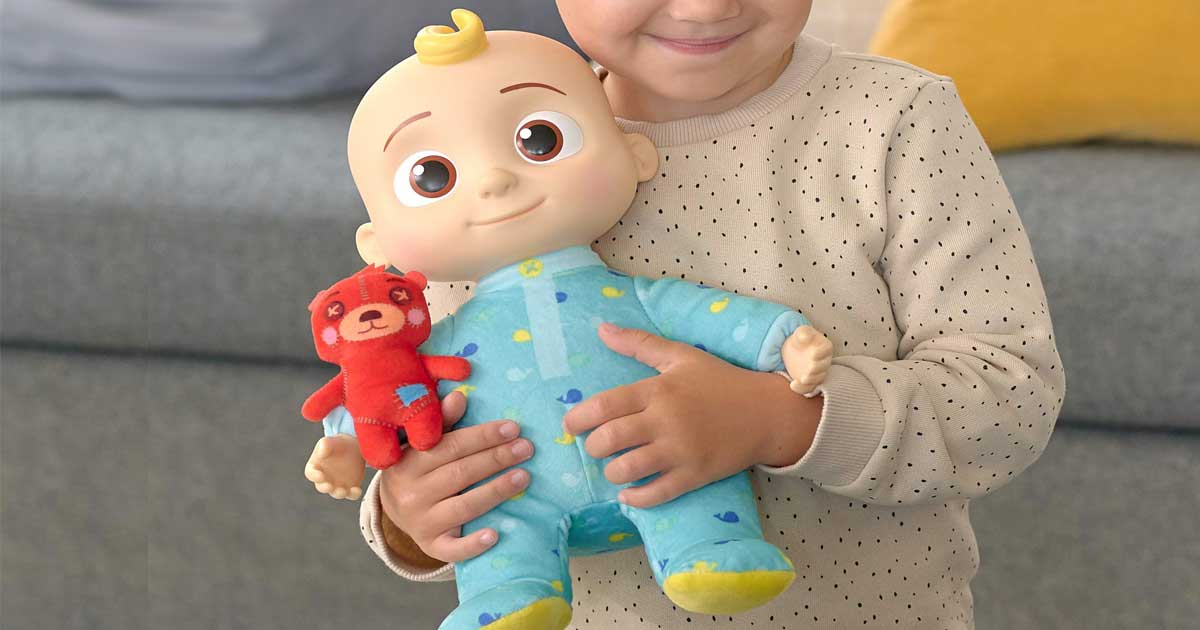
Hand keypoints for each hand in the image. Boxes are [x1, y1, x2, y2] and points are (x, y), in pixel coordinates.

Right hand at [305, 434, 366, 499]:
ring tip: (343, 490)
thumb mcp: (332, 441)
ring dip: (339, 493)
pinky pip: (351, 494)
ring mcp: (337, 484)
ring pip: (336, 493)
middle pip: (321, 487)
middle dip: (325, 488)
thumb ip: (325, 445)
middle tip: (329, 486)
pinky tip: (357, 490)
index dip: (314, 476)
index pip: (311, 473)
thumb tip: (321, 454)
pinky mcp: (350, 487)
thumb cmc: (338, 444)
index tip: (320, 475)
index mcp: (316, 467)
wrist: (355, 447)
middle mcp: (325, 479)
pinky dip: (353, 494)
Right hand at [378, 392, 532, 562]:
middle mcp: (410, 493)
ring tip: (524, 477)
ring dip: (496, 491)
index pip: (450, 447)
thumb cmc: (417, 467)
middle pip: (460, 474)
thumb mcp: (421, 443)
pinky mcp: (431, 546)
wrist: (395, 509)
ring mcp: (420, 523)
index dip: (483, 436)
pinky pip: (452, 549)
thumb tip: (460, 397)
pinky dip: (473, 544)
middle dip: (496, 459)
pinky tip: (495, 535)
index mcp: (407, 463)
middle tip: (526, 449)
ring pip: (463, 506)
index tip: (513, 428)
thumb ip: (441, 422)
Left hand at [562, 323, 822, 508]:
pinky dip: (635, 498)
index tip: (570, 424)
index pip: (605, 405)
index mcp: (659, 390)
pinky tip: (628, 494)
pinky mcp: (694, 475)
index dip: (579, 417)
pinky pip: (656, 494)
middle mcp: (666, 421)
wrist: (766, 413)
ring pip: (628, 469)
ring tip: (614, 467)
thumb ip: (639, 343)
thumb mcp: (681, 356)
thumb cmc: (720, 382)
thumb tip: (601, 328)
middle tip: (595, 446)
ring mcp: (681, 451)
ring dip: (612, 472)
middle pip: (611, 439)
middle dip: (593, 446)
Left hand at [782, 326, 832, 393]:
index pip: (827, 350)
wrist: (793, 349)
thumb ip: (803, 332)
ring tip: (802, 379)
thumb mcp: (801, 331)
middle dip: (817, 369)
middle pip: (824, 367)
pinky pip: (809, 388)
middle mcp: (824, 361)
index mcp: (824, 347)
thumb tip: (805, 337)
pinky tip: (793, 384)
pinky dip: (801, 388)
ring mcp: (817, 373)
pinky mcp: (810, 381)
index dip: (821, 353)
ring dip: (811, 381)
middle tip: (809, 370)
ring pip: (818, 380)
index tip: (813, 354)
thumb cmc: (800, 339)